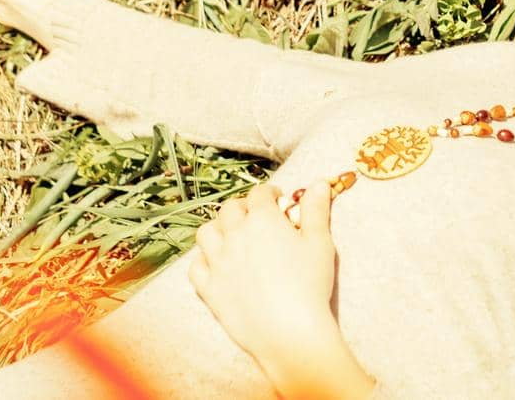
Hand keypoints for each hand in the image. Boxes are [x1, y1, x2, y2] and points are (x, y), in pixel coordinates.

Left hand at [190, 180, 365, 396]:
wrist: (290, 332)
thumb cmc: (310, 286)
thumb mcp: (320, 242)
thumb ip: (316, 210)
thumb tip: (319, 183)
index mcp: (262, 220)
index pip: (260, 194)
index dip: (270, 194)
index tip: (278, 201)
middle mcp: (235, 235)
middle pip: (230, 209)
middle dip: (243, 208)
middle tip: (256, 218)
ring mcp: (218, 262)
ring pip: (206, 233)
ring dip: (218, 229)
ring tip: (231, 236)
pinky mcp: (209, 289)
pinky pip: (195, 267)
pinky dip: (203, 261)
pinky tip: (216, 265)